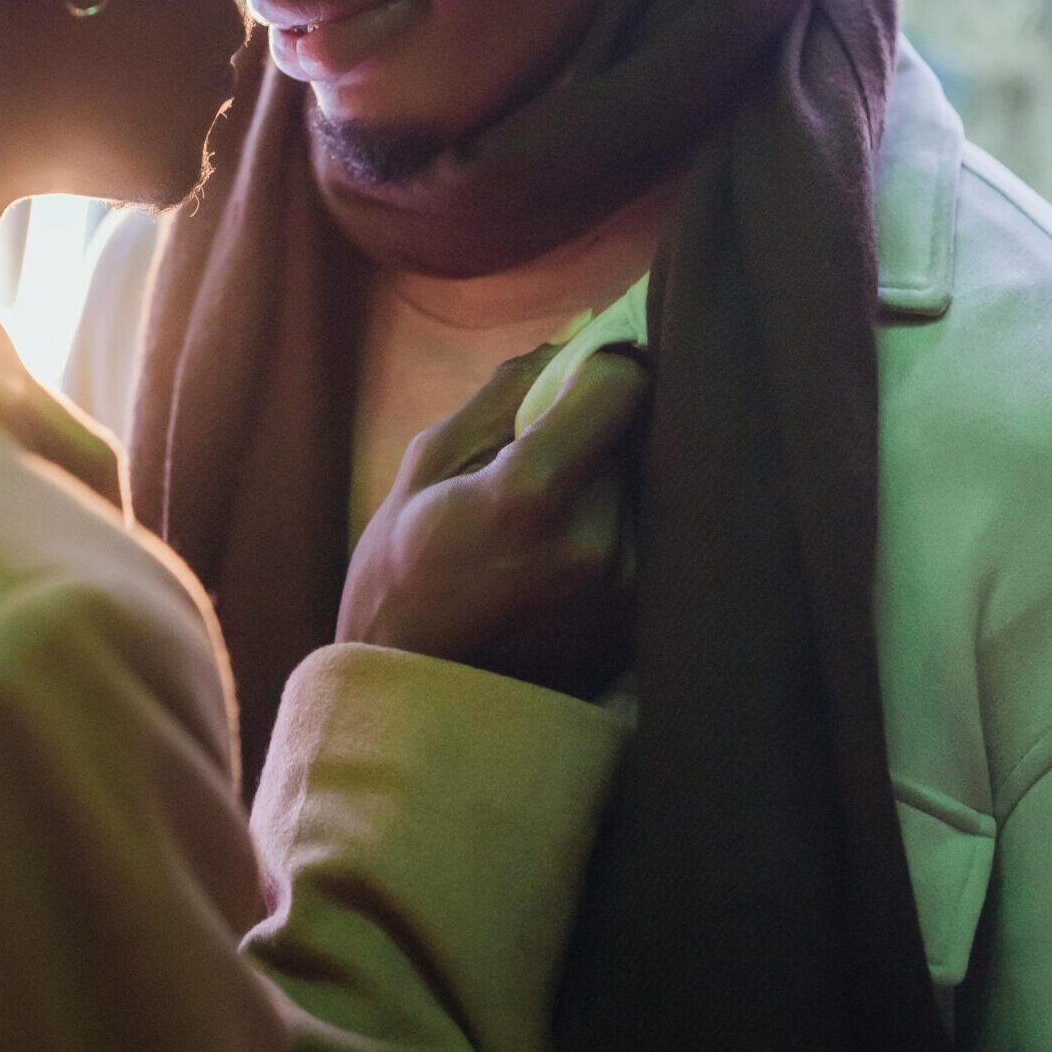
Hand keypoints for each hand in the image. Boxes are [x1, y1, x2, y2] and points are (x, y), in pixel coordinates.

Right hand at [337, 342, 648, 697]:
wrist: (417, 710)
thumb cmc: (400, 581)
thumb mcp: (424, 468)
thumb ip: (501, 397)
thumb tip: (568, 341)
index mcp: (533, 494)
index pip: (622, 384)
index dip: (603, 363)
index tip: (583, 367)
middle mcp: (598, 541)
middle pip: (640, 433)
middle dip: (604, 423)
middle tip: (556, 440)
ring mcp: (628, 591)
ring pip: (649, 485)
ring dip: (617, 476)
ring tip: (557, 505)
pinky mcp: (643, 625)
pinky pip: (652, 540)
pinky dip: (623, 525)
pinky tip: (567, 551)